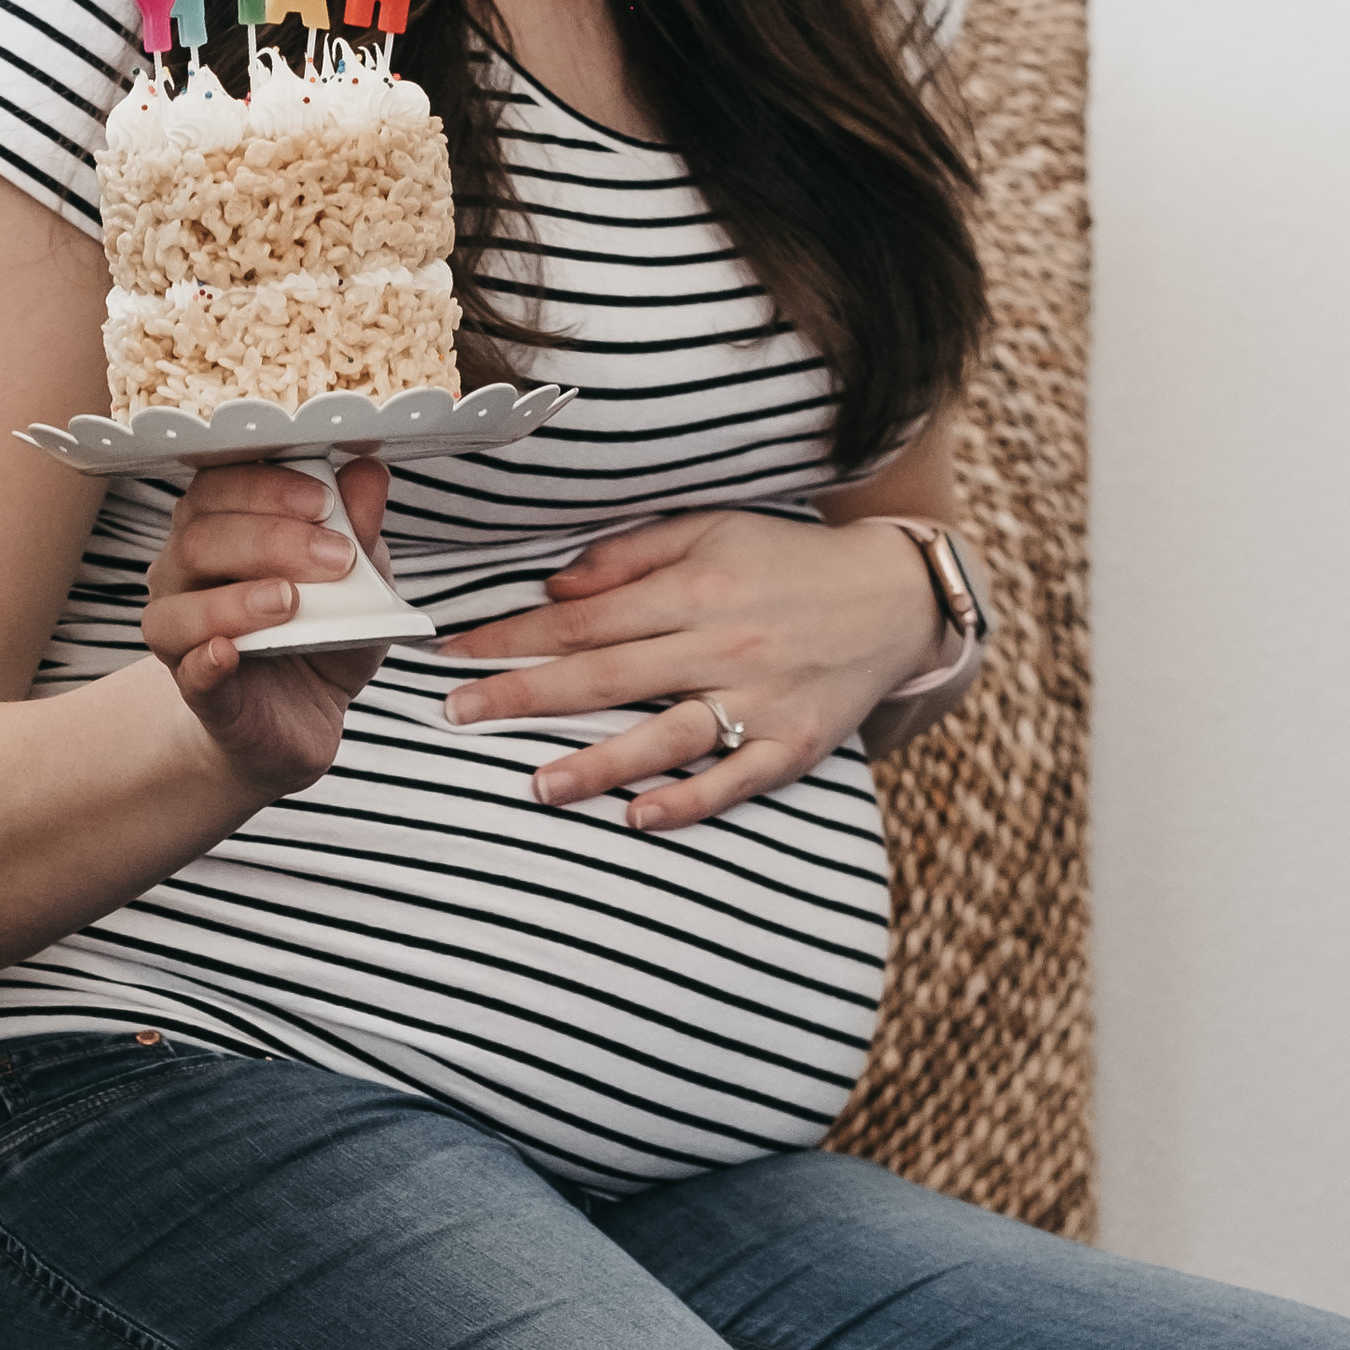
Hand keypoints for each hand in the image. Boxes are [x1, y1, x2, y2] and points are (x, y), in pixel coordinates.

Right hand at [143, 459, 394, 796]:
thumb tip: (368, 471)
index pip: (217, 486)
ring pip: (179, 604)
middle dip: (272, 539)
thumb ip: (358, 526)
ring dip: (238, 598)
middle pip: (199, 536)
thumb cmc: (319, 631)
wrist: (303, 714)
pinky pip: (186, 671)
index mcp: (219, 528)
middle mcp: (185, 574)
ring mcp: (182, 634)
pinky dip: (206, 659)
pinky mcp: (197, 690)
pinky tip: (230, 652)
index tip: (325, 502)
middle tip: (337, 559)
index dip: (267, 486)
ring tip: (290, 601)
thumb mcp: (357, 576)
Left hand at [438, 509, 948, 831]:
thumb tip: (555, 587)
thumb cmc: (787, 562)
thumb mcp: (710, 530)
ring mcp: (759, 701)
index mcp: (695, 588)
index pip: (584, 619)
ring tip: (536, 786)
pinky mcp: (794, 746)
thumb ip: (629, 555)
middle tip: (457, 715)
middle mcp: (722, 644)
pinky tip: (639, 819)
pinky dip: (688, 802)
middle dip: (524, 696)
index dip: (514, 637)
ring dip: (597, 763)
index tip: (454, 655)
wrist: (895, 598)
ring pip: (665, 736)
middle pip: (606, 675)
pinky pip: (734, 781)